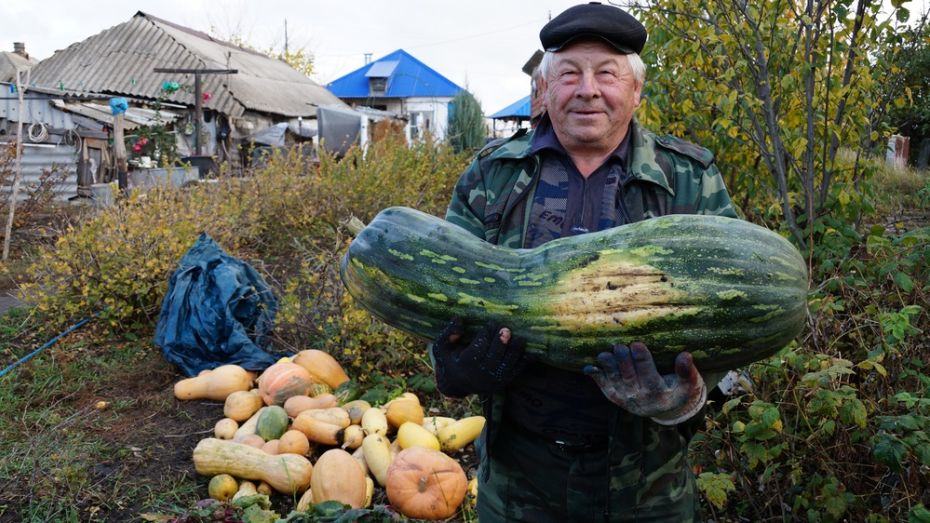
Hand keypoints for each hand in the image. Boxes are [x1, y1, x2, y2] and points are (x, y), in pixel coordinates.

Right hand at [432, 317, 526, 397]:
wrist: (457, 383)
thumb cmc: (450, 359)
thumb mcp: (442, 347)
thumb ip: (449, 333)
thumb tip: (458, 319)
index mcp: (465, 365)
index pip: (478, 349)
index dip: (485, 335)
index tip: (491, 323)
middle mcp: (480, 375)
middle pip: (494, 357)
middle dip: (501, 342)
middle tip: (506, 329)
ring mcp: (493, 380)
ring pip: (507, 365)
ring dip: (515, 351)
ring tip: (520, 338)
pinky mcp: (503, 382)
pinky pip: (516, 371)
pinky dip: (523, 361)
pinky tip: (528, 350)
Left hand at [583, 342, 705, 424]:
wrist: (660, 408)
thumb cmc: (675, 390)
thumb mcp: (686, 385)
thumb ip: (687, 372)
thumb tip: (685, 355)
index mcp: (658, 393)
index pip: (649, 375)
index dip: (642, 360)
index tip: (638, 344)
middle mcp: (639, 398)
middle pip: (629, 377)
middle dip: (623, 361)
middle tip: (620, 346)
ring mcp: (624, 398)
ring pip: (614, 381)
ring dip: (608, 368)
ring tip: (604, 355)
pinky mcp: (613, 396)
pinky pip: (603, 387)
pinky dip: (596, 377)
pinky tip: (588, 367)